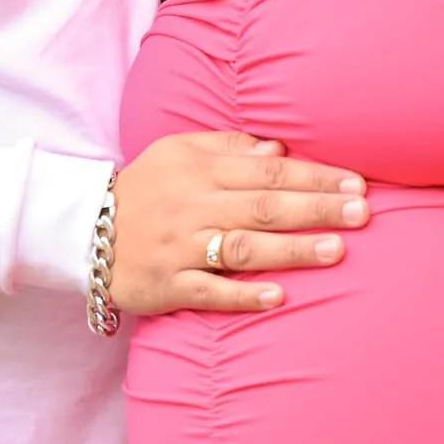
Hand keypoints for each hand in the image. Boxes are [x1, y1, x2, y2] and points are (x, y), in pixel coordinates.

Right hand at [111, 129, 368, 315]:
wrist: (81, 230)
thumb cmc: (144, 188)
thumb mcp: (178, 152)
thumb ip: (228, 146)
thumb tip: (279, 149)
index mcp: (199, 170)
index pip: (267, 171)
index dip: (313, 176)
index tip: (356, 183)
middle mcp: (193, 206)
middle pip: (263, 206)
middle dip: (316, 208)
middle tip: (362, 213)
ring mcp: (180, 247)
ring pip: (243, 247)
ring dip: (291, 249)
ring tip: (336, 251)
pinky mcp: (167, 285)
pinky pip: (208, 291)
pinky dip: (243, 295)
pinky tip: (279, 297)